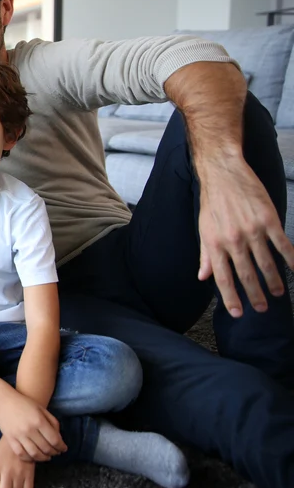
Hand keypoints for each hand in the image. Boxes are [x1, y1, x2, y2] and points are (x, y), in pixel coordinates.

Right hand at [0, 391, 65, 461]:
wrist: (5, 401)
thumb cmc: (25, 404)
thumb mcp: (42, 409)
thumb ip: (53, 423)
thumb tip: (59, 439)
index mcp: (39, 421)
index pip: (54, 440)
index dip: (61, 447)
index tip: (63, 448)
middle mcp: (29, 429)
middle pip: (46, 448)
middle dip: (54, 453)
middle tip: (56, 452)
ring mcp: (18, 435)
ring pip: (34, 454)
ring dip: (43, 458)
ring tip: (47, 456)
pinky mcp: (10, 439)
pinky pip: (21, 454)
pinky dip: (29, 458)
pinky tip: (33, 456)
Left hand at [197, 160, 293, 316]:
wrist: (223, 174)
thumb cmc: (212, 203)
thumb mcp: (203, 229)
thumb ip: (205, 255)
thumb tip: (203, 277)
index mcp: (214, 244)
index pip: (223, 279)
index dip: (231, 298)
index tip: (239, 313)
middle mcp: (233, 241)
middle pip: (246, 275)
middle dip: (255, 295)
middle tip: (263, 308)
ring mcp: (252, 231)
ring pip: (266, 263)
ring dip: (273, 281)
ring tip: (278, 293)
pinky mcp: (268, 220)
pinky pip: (282, 245)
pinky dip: (290, 259)